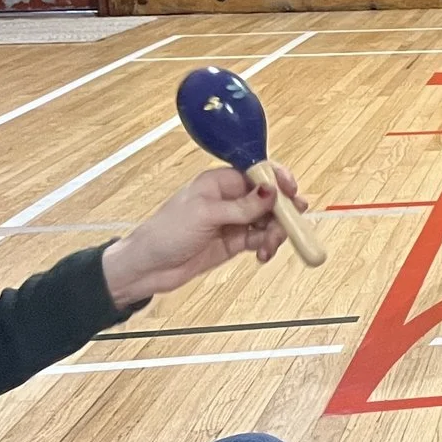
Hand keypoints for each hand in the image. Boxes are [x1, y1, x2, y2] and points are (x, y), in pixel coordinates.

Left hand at [102, 166, 295, 307]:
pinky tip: (262, 255)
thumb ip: (243, 206)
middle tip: (287, 227)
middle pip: (270, 199)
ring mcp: (235, 220)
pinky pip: (262, 239)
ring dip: (275, 234)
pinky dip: (267, 246)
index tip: (293, 193)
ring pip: (270, 221)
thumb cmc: (166, 232)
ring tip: (268, 247)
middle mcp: (231, 198)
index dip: (278, 181)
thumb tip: (272, 191)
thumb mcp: (206, 215)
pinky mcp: (236, 241)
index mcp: (220, 182)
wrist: (149, 267)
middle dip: (282, 213)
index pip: (259, 174)